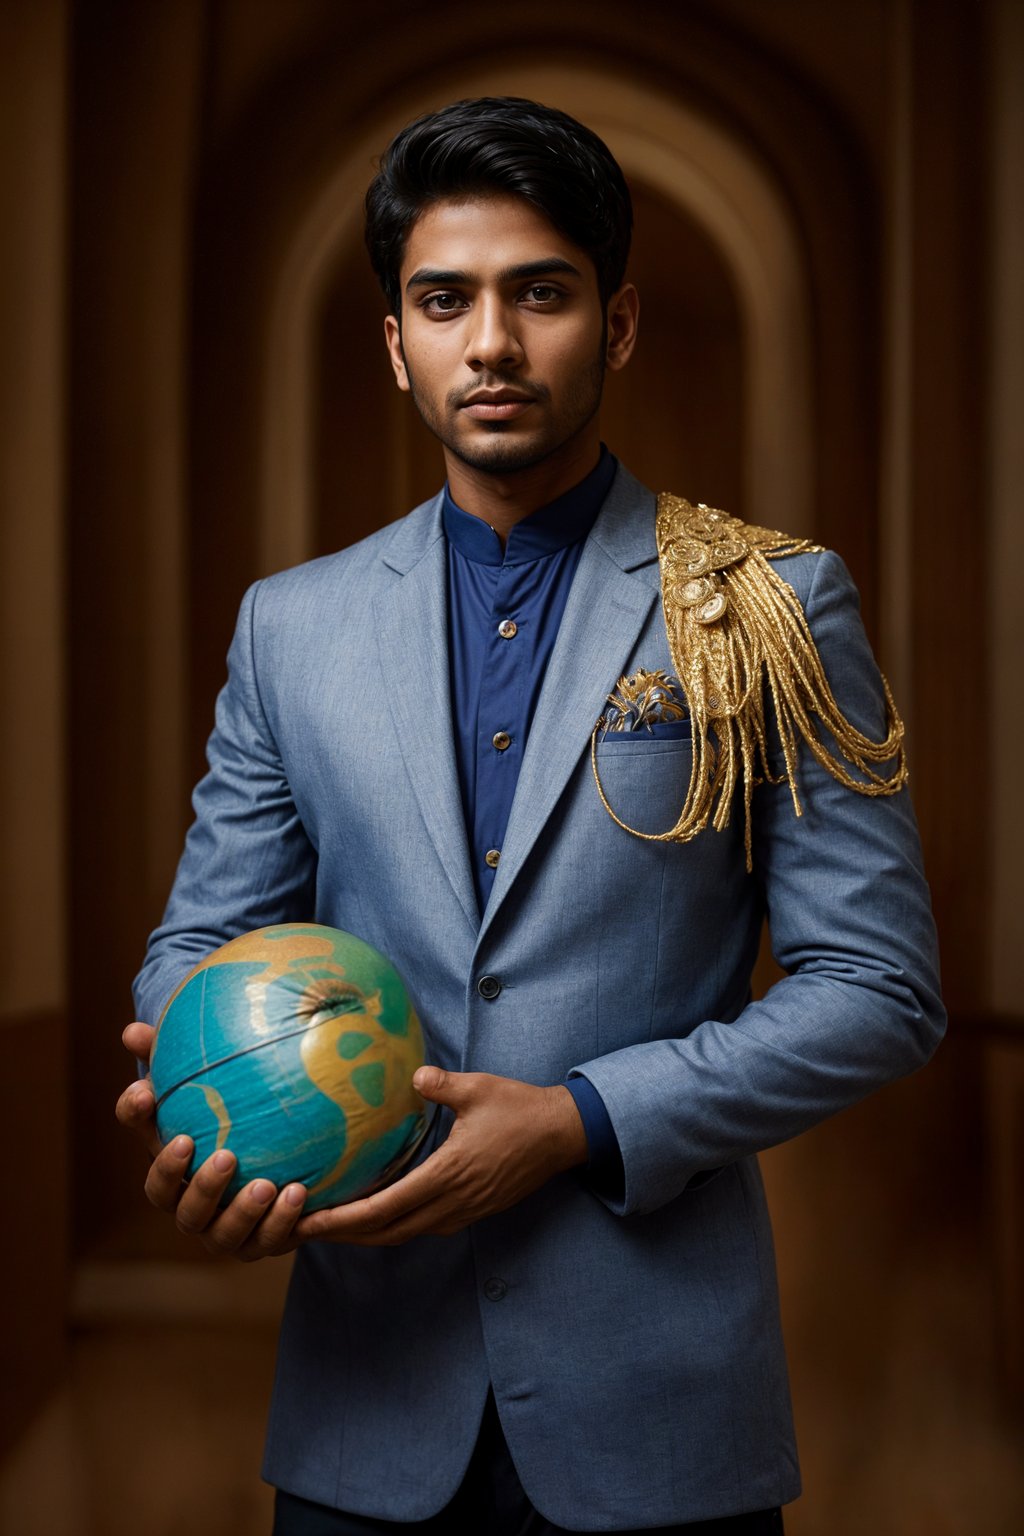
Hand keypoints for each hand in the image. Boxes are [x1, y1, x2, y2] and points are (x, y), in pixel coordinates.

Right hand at [115, 1021, 307, 1261]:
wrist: (291, 1163)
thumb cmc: (243, 1113)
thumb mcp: (218, 1082)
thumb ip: (181, 1053)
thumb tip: (132, 1031)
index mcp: (172, 1154)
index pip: (141, 1133)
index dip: (136, 1115)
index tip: (147, 1092)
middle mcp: (186, 1197)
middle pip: (170, 1200)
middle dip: (195, 1181)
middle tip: (225, 1155)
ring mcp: (218, 1228)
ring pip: (217, 1233)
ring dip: (240, 1211)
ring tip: (266, 1185)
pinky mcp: (255, 1243)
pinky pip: (264, 1241)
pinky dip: (280, 1223)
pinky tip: (298, 1192)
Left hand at [294, 1067, 588, 1247]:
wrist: (562, 1135)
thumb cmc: (520, 1110)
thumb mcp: (478, 1089)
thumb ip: (441, 1084)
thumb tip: (413, 1074)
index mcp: (448, 1174)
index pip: (385, 1208)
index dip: (344, 1219)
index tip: (310, 1220)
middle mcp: (452, 1202)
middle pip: (387, 1233)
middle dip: (344, 1235)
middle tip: (304, 1230)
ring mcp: (464, 1210)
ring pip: (405, 1234)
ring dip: (367, 1234)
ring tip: (332, 1226)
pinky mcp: (472, 1210)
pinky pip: (423, 1226)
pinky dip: (393, 1227)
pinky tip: (377, 1215)